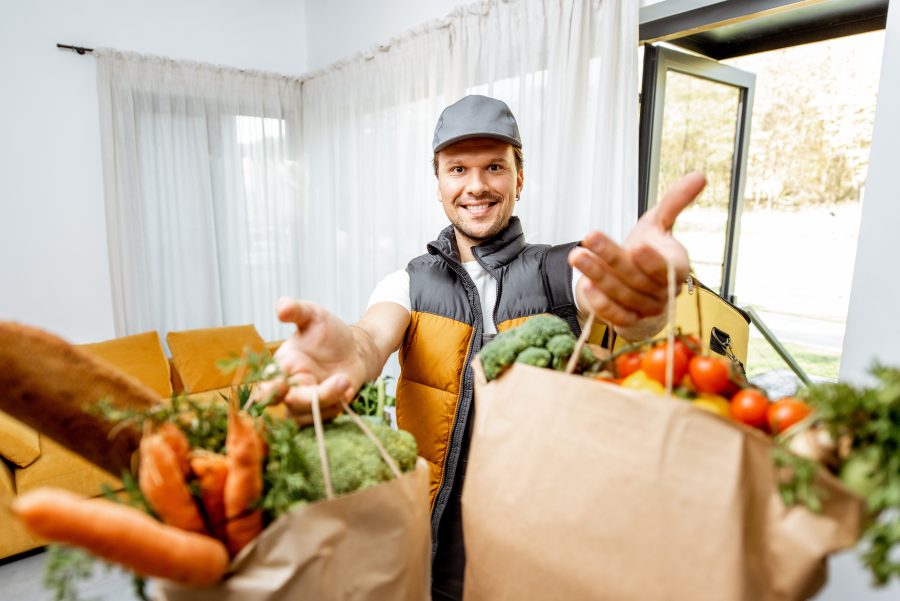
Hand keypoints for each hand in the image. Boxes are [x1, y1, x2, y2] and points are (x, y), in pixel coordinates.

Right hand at [255, 298, 366, 424]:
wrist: (355, 349)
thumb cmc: (329, 333)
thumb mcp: (314, 315)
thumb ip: (297, 310)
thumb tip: (281, 307)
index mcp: (281, 368)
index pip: (265, 387)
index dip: (269, 392)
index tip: (282, 386)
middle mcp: (290, 389)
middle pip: (290, 407)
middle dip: (315, 398)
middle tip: (341, 381)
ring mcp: (307, 402)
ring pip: (307, 418)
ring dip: (329, 403)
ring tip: (347, 382)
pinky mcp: (324, 410)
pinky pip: (324, 420)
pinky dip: (338, 408)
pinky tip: (349, 391)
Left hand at [569, 172, 705, 327]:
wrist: (637, 282)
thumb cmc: (649, 249)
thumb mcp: (659, 223)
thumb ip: (675, 202)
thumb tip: (699, 175)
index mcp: (676, 268)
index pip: (668, 268)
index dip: (653, 260)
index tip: (637, 245)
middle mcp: (663, 291)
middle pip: (636, 277)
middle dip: (611, 257)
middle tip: (590, 236)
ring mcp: (646, 308)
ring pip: (622, 294)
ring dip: (598, 276)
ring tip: (577, 255)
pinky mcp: (629, 321)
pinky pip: (616, 316)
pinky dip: (601, 303)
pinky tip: (585, 285)